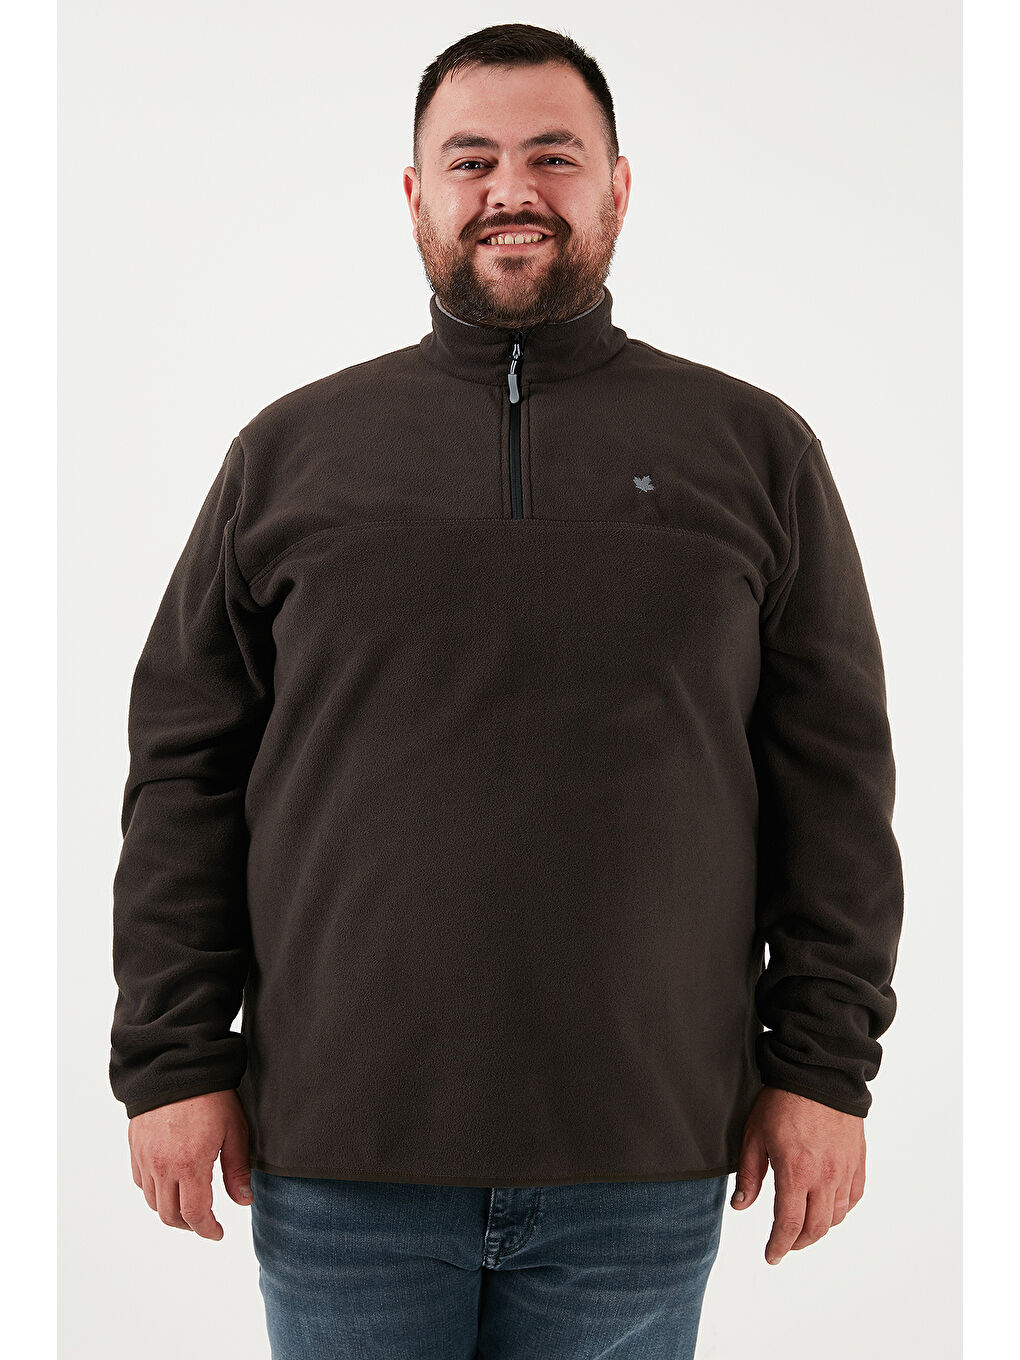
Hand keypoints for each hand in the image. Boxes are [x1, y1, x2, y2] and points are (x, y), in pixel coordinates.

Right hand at [127, 1089, 252, 1239]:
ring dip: (170, 1210)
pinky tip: (169, 1184)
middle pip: (170, 1215)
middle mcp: (163, 1166)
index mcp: (190, 1164)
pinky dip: (154, 1192)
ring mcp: (145, 1157)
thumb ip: (237, 1170)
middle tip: (205, 1222)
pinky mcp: (135, 1147)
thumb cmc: (211, 1095)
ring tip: (188, 1205)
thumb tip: (243, 1201)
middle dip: (189, 1225)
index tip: (217, 1233)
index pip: (195, 1214)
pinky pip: (141, 1182)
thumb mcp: (235, 1130)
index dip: (207, 1230)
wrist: (176, 1065)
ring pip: (153, 1202)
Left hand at [730, 1086, 865, 1264]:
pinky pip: (853, 1198)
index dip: (779, 1246)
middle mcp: (825, 1178)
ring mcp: (844, 1170)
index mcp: (796, 1173)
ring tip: (803, 1226)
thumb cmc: (782, 1101)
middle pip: (815, 1228)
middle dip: (798, 1242)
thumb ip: (750, 1175)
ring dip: (819, 1228)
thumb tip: (741, 1206)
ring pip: (836, 1217)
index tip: (771, 1255)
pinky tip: (828, 1207)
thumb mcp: (755, 1135)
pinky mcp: (857, 1161)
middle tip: (785, 1243)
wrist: (819, 1074)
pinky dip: (840, 1210)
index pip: (789, 1225)